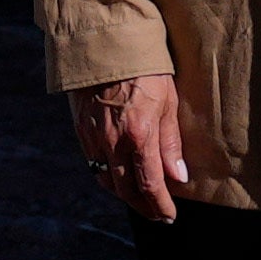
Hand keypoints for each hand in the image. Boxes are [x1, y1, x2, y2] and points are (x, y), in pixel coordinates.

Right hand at [70, 71, 190, 221]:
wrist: (106, 43)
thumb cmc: (145, 69)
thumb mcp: (168, 102)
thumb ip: (171, 143)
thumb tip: (179, 177)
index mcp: (138, 135)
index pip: (149, 185)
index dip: (159, 205)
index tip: (169, 216)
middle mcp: (112, 143)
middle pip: (126, 190)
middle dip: (143, 207)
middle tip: (158, 214)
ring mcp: (93, 138)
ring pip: (107, 180)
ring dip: (125, 194)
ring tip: (142, 198)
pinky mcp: (81, 131)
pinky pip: (94, 164)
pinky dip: (109, 177)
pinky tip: (121, 175)